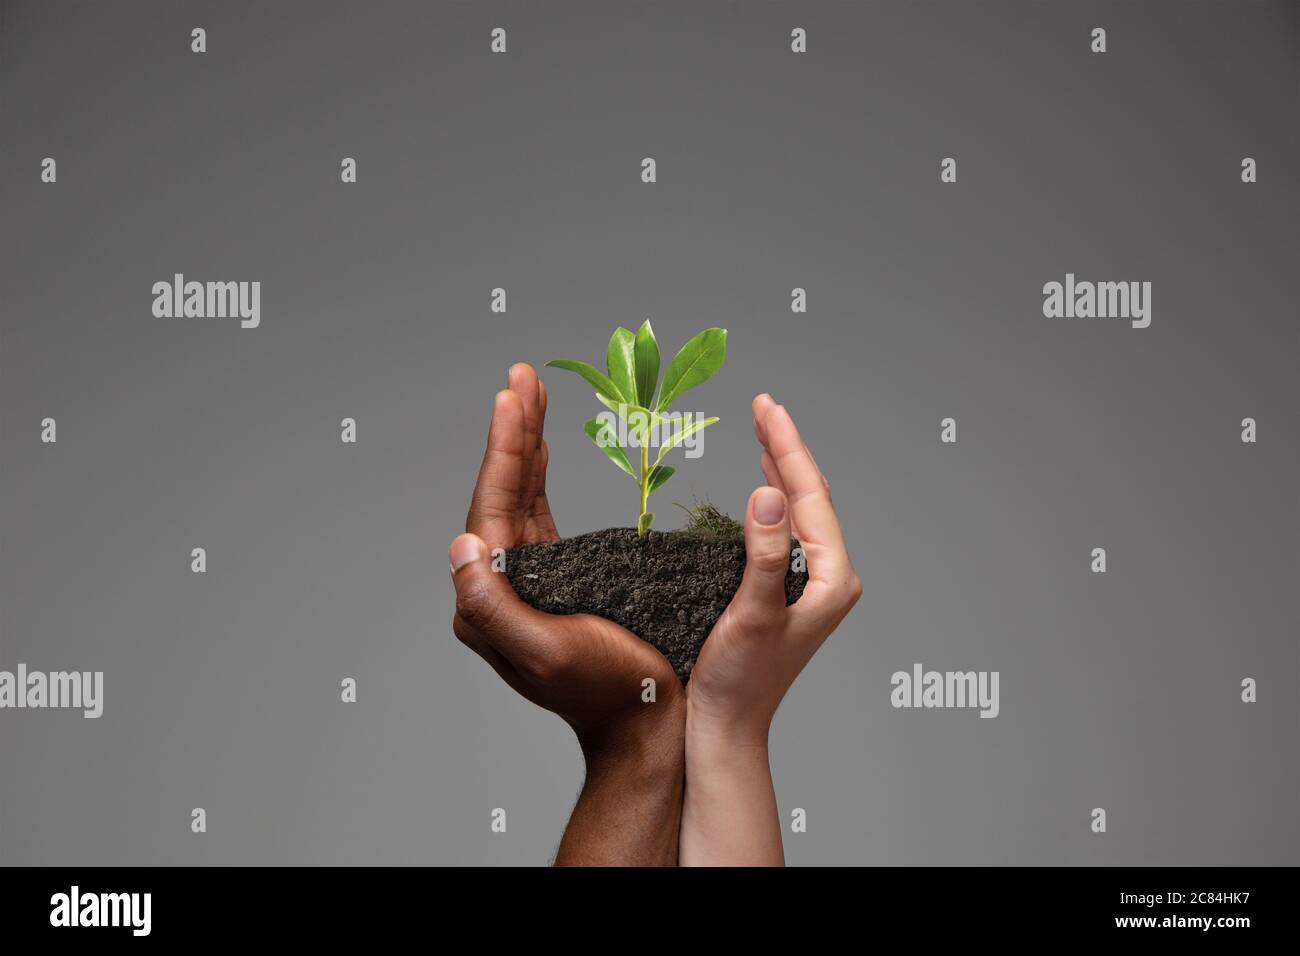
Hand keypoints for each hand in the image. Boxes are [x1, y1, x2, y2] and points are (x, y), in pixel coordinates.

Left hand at [449, 364, 684, 864]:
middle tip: (521, 376)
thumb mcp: (544, 652)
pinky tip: (541, 451)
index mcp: (490, 598)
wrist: (645, 721)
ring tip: (531, 392)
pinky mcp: (555, 576)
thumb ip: (491, 604)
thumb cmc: (607, 688)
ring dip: (525, 444)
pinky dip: (538, 475)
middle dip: (513, 431)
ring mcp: (526, 578)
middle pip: (502, 491)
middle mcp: (499, 584)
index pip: (493, 506)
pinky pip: (538, 513)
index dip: (504, 448)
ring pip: (520, 495)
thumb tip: (462, 544)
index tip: (514, 396)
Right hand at [680, 394, 860, 864]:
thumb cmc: (738, 680)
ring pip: (798, 510)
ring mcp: (807, 584)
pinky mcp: (785, 590)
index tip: (766, 407)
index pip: (810, 496)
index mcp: (831, 579)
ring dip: (780, 469)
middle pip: (809, 497)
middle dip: (786, 448)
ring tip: (764, 429)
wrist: (723, 727)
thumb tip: (767, 493)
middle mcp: (827, 578)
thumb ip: (763, 553)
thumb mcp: (752, 614)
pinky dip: (771, 499)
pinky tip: (761, 485)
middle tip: (763, 404)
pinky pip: (783, 530)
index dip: (787, 447)